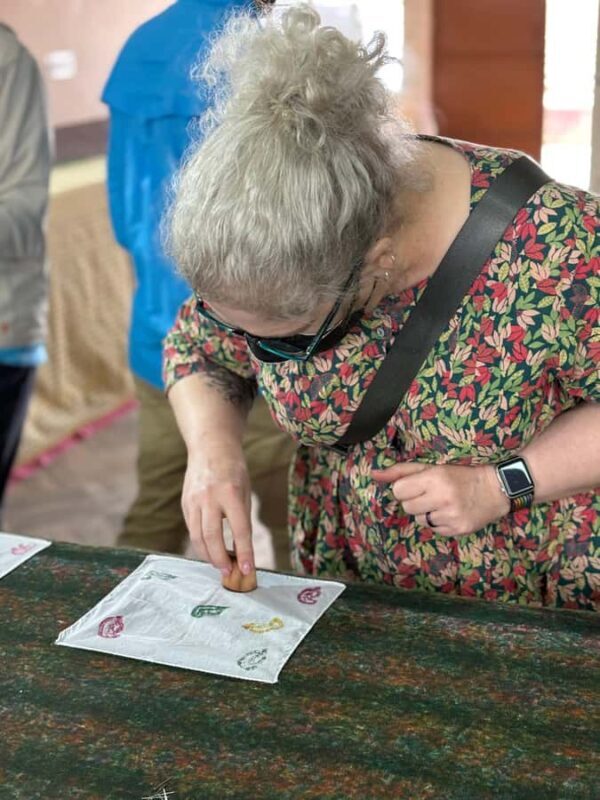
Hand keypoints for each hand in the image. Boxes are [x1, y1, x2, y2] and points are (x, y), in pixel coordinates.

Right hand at [182, 450, 253, 576]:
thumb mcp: (246, 491)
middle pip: (212, 537)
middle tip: (228, 572)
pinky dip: (200, 542)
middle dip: (220, 559)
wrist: (210, 446)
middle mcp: (210, 497)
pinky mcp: (185, 502)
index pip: (239, 529)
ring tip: (219, 565)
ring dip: (208, 555)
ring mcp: (194, 500)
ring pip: (197, 536)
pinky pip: (192, 528)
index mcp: (231, 493)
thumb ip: (242, 518)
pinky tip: (208, 549)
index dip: (244, 552)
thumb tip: (241, 549)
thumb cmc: (234, 470)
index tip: (248, 570)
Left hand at [372, 461, 509, 535]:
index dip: (405, 489)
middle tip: (431, 494)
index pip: (398, 491)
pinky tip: (451, 513)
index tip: (417, 486)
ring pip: (419, 520)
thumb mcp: (432, 467)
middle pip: (407, 507)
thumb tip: (373, 474)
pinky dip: (438, 523)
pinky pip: (433, 530)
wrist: (495, 489)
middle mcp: (442, 498)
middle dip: (415, 501)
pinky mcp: (458, 530)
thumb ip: (401, 471)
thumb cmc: (460, 475)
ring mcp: (451, 516)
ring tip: (442, 503)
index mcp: (435, 478)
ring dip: (426, 513)